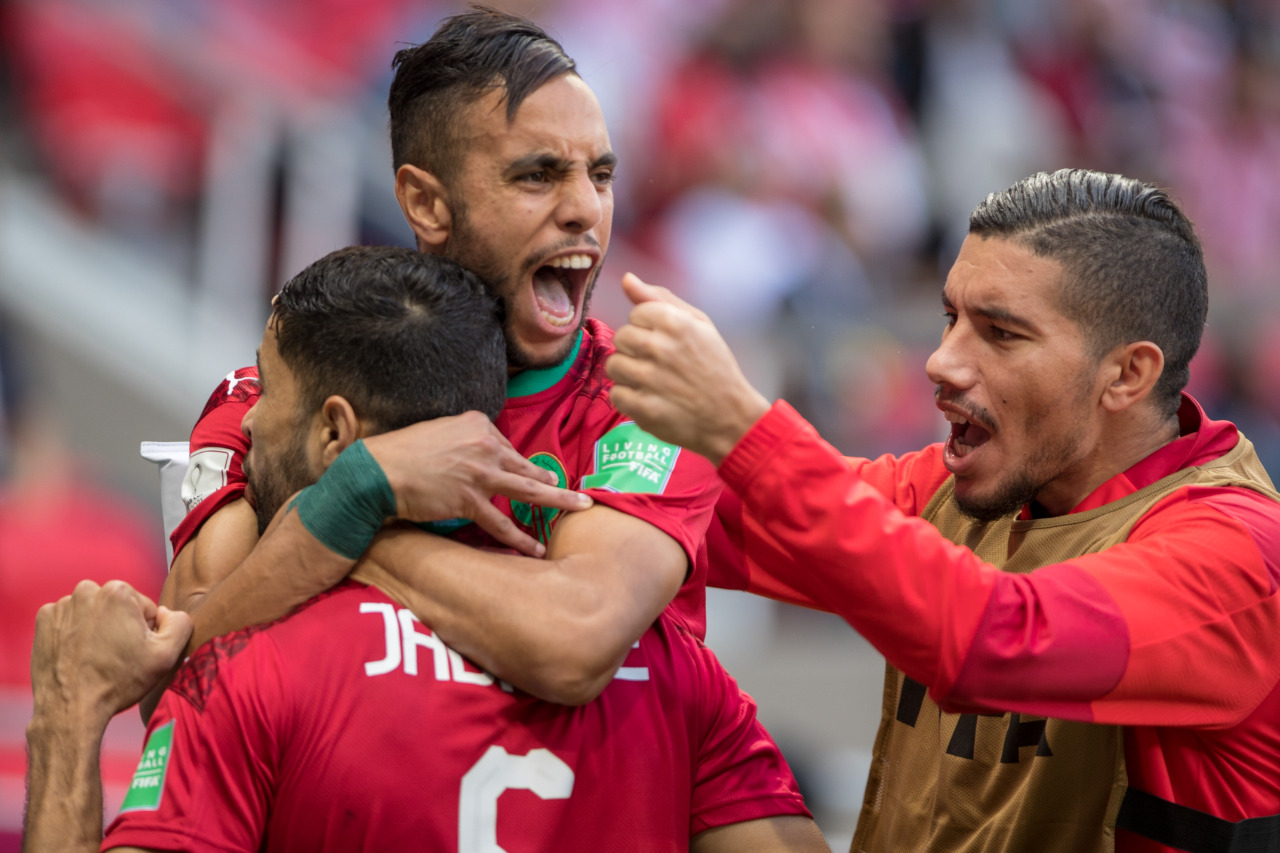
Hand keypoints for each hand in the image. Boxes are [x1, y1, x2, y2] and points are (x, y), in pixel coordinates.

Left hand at [30, 580, 192, 730]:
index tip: (134, 651)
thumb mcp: (167, 655)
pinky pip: (69, 620)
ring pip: (93, 613)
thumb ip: (180, 623)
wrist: (70, 708)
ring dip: (97, 630)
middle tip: (116, 656)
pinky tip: (78, 656)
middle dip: (121, 626)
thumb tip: (168, 612)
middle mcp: (86, 591)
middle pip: (118, 606)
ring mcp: (61, 606)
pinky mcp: (44, 621)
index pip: (145, 607)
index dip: (145, 631)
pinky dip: (75, 634)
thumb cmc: (118, 682)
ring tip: (96, 658)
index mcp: (118, 592)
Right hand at [361, 412, 591, 557]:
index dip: (517, 467)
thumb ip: (466, 438)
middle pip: (529, 466)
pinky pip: (501, 523)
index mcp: (478, 424)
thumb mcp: (440, 430)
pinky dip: (521, 538)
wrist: (376, 470)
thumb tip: (481, 454)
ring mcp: (480, 473)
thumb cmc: (403, 452)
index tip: (530, 476)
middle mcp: (485, 445)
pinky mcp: (469, 500)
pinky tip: (537, 548)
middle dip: (557, 482)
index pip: (509, 448)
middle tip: (580, 493)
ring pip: (529, 491)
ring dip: (559, 501)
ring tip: (580, 509)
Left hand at [606, 274, 770, 465]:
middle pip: (621, 338)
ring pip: (614, 366)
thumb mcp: (699, 324)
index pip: (635, 314)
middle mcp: (659, 347)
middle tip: (659, 364)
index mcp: (674, 322)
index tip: (667, 343)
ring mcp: (649, 379)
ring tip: (653, 382)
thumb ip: (660, 299)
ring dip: (629, 375)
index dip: (649, 328)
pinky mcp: (643, 408)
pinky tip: (650, 399)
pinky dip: (629, 399)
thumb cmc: (715, 367)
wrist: (731, 417)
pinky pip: (616, 394)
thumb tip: (628, 279)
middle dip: (636, 350)